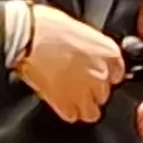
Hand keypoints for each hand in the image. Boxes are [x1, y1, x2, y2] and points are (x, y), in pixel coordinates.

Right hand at [15, 4, 121, 123]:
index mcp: (109, 53)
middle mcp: (102, 74)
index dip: (103, 74)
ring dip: (83, 105)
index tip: (92, 73)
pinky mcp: (65, 104)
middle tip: (75, 82)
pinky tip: (59, 101)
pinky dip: (67, 111)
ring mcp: (85, 92)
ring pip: (92, 111)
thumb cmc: (47, 26)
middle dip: (91, 90)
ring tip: (70, 97)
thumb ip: (91, 48)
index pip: (117, 74)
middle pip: (104, 93)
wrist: (25, 36)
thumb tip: (88, 55)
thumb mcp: (80, 30)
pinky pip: (73, 116)